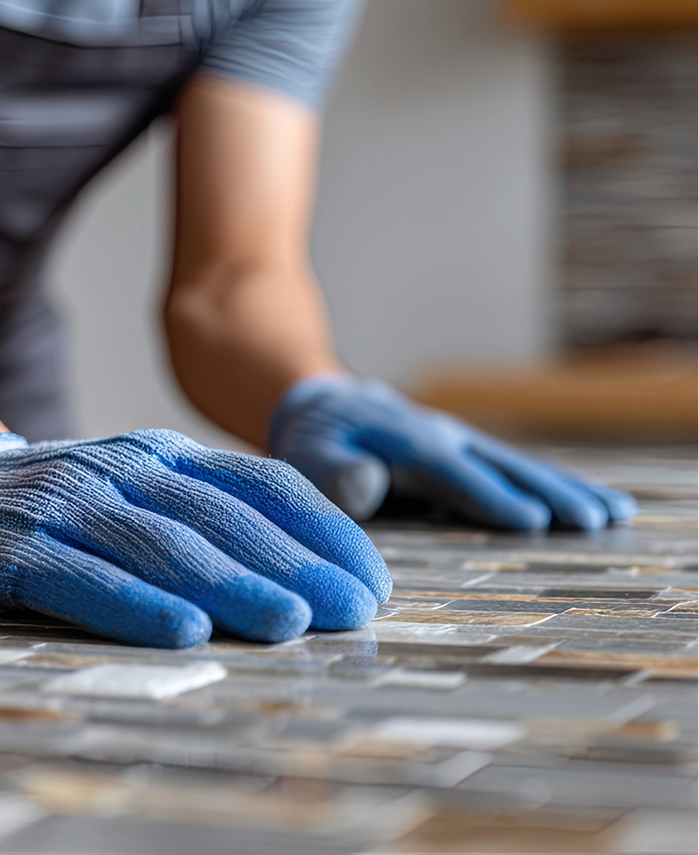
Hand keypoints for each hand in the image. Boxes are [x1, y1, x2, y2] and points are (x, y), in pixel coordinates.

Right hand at [0, 430, 391, 647]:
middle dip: (298, 564)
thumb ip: (210, 514)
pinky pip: (88, 578)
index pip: (264, 485)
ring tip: (291, 623)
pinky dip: (139, 604)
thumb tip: (302, 569)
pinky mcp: (24, 545)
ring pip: (167, 546)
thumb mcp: (147, 489)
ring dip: (233, 585)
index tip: (371, 577)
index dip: (323, 530)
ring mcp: (77, 504)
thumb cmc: (73, 499)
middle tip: (354, 609)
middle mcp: (132, 470)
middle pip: (227, 517)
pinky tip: (184, 631)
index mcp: (171, 456)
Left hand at [269, 374, 636, 529]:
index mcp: (409, 445)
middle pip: (505, 465)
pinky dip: (551, 482)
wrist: (326, 405)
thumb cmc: (316, 443)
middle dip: (552, 492)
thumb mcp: (310, 458)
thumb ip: (336, 474)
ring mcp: (458, 439)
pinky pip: (512, 466)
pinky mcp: (464, 448)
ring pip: (520, 463)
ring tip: (616, 511)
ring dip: (566, 487)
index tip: (535, 522)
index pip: (456, 474)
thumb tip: (371, 483)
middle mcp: (444, 437)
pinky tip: (585, 500)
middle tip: (599, 519)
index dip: (492, 497)